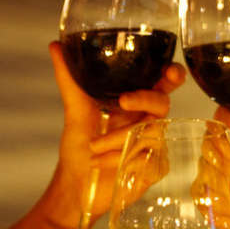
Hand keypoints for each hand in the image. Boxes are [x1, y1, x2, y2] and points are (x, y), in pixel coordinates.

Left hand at [48, 41, 185, 226]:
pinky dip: (118, 158)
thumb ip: (69, 76)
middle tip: (123, 101)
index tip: (170, 71)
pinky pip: (146, 159)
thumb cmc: (80, 144)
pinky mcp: (153, 169)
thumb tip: (55, 45)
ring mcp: (154, 145)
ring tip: (94, 146)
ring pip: (151, 133)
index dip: (173, 75)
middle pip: (163, 103)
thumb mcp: (75, 107)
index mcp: (138, 101)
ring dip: (119, 137)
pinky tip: (100, 163)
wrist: (75, 183)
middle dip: (147, 98)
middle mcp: (149, 120)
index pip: (163, 83)